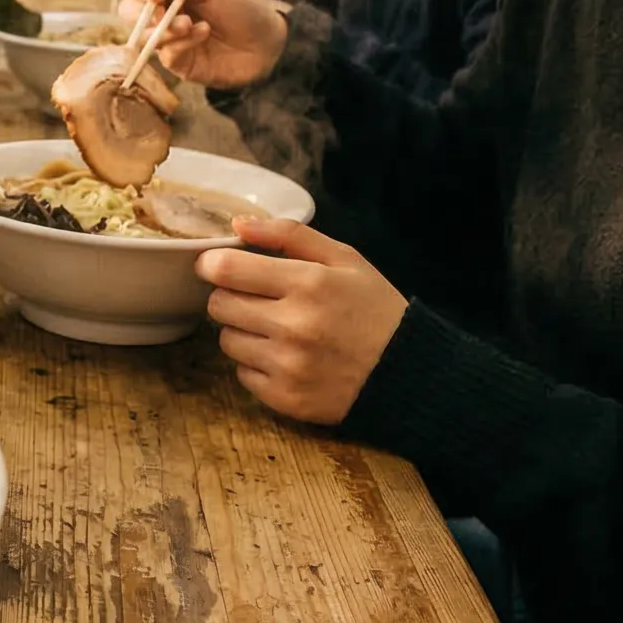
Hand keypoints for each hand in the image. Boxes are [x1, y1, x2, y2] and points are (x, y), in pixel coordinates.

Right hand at [128, 0, 285, 88]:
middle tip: (159, 10)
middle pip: (131, 12)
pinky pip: (166, 53)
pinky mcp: (180, 63)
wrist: (270, 42)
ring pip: (144, 35)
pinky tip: (203, 34)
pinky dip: (182, 42)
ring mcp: (172, 40)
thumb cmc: (243, 7)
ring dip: (164, 28)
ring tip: (188, 23)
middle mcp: (167, 14)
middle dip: (141, 11)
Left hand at [199, 220, 406, 424]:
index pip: (226, 270)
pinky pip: (241, 374)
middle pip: (219, 305)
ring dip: (243, 332)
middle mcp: (294, 326)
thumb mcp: (345, 259)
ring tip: (277, 330)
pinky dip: (256, 365)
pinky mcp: (285, 398)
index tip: (219, 267)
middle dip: (231, 297)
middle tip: (258, 300)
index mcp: (308, 284)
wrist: (408, 374)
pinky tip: (286, 358)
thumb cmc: (374, 310)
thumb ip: (289, 234)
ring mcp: (288, 366)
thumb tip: (238, 224)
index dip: (214, 265)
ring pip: (227, 340)